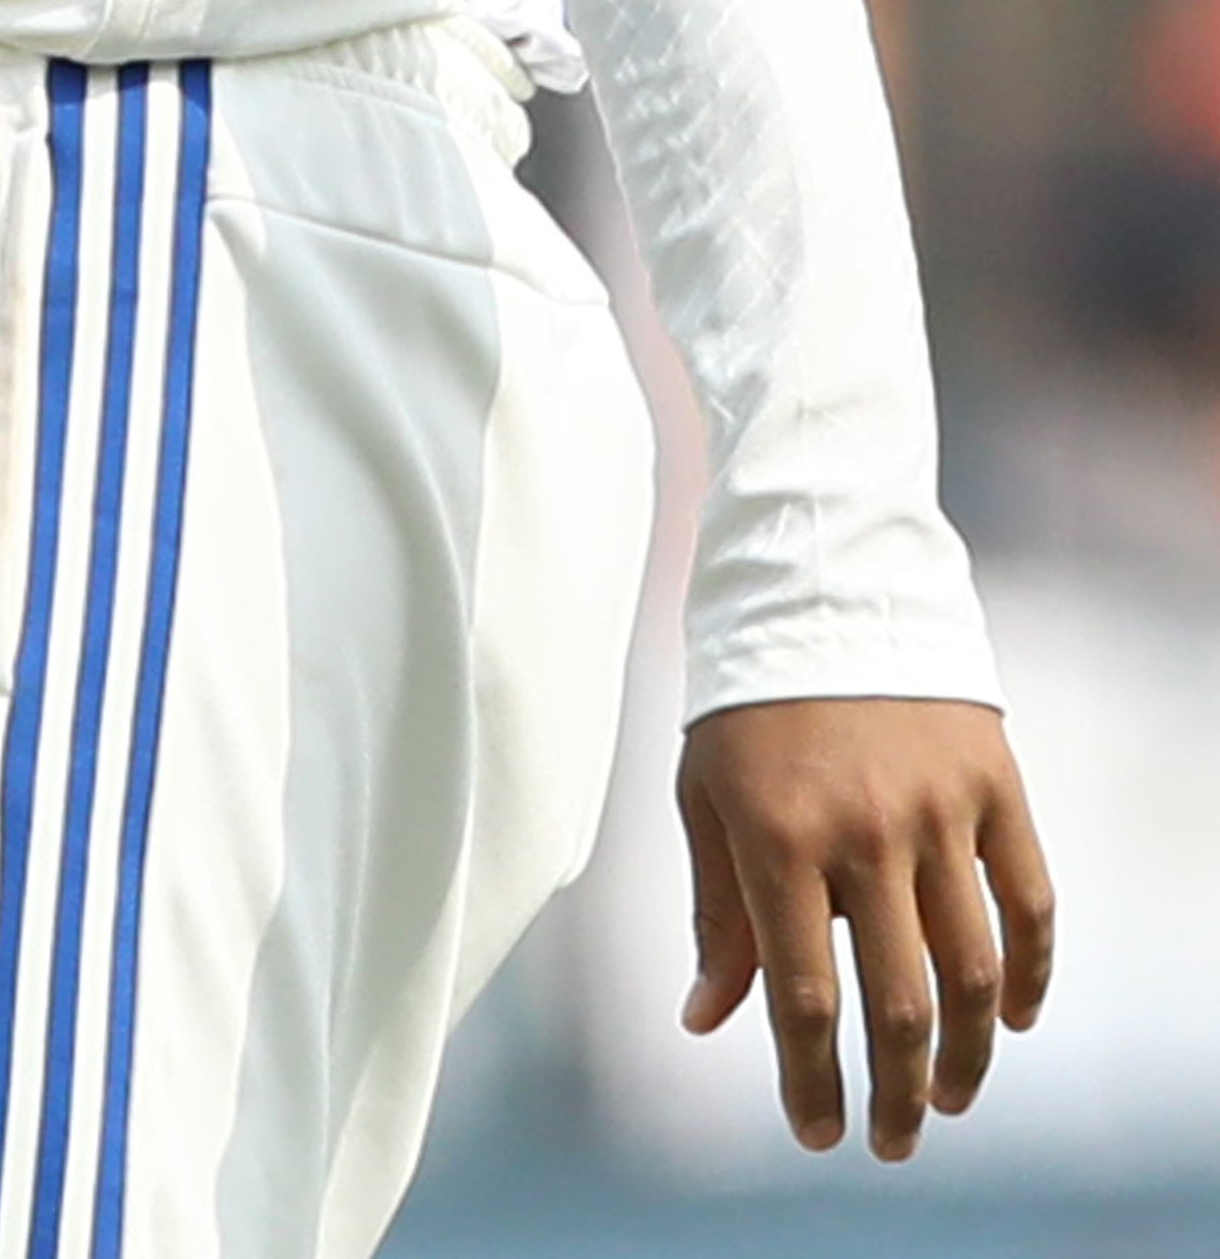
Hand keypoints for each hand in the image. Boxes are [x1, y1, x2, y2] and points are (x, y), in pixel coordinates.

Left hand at [679, 694, 1052, 1155]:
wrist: (822, 592)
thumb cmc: (744, 710)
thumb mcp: (703, 800)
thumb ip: (714, 915)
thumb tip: (706, 1023)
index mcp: (775, 837)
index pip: (800, 993)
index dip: (810, 1077)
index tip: (816, 1133)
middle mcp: (863, 832)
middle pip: (898, 1000)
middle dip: (894, 1089)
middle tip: (891, 1142)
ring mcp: (940, 811)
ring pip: (973, 967)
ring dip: (965, 1050)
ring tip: (947, 1098)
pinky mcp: (997, 789)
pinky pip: (1030, 903)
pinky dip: (1030, 973)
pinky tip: (1011, 1021)